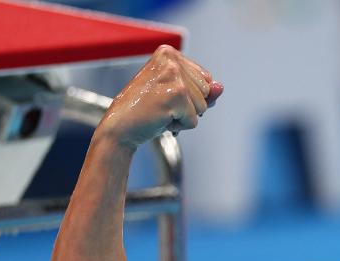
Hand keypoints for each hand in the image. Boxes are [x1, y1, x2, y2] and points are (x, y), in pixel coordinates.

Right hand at [98, 45, 223, 150]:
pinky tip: (159, 119)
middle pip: (206, 92)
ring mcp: (173, 76)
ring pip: (203, 107)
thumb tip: (220, 87)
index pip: (205, 79)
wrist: (119, 128)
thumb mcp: (177, 96)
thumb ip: (203, 91)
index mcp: (169, 53)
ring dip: (183, 116)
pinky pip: (194, 121)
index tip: (164, 96)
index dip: (190, 96)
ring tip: (160, 112)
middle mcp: (171, 59)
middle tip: (161, 106)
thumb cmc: (146, 110)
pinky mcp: (176, 95)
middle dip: (188, 107)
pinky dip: (179, 126)